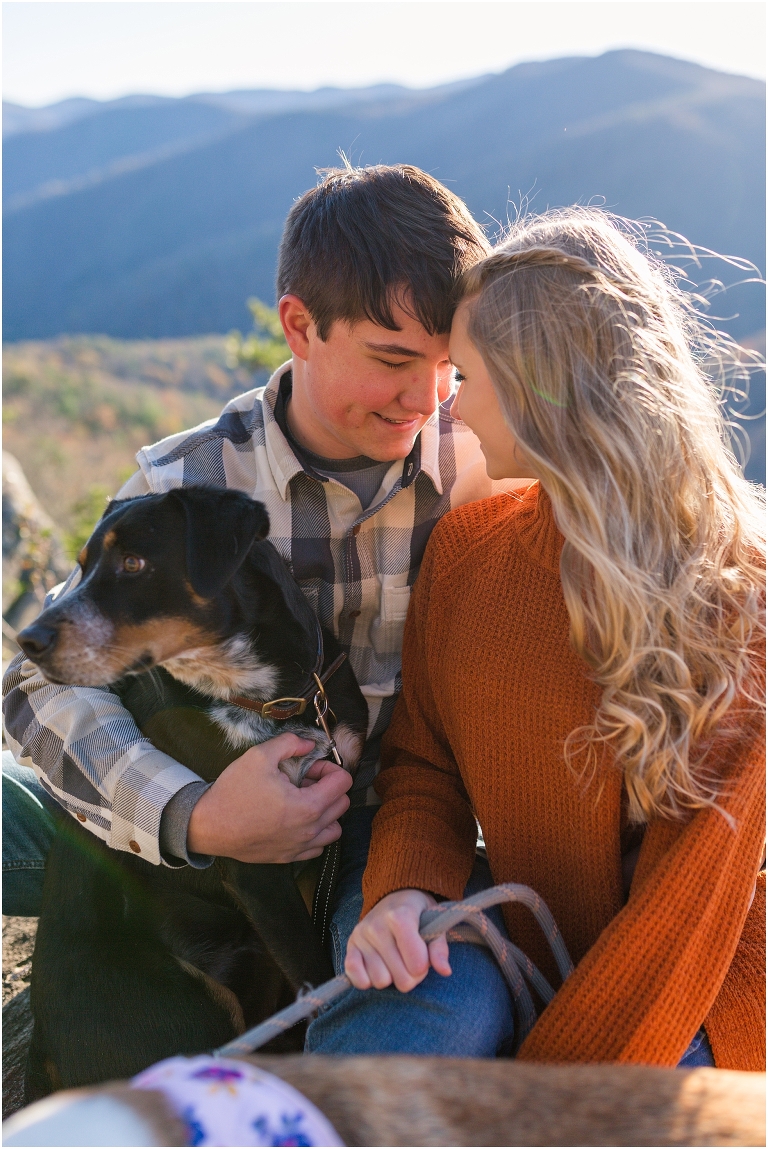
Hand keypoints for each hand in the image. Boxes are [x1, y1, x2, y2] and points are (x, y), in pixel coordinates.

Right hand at [187, 733, 351, 862]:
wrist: (208, 825)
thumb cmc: (233, 791)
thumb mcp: (259, 756)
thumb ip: (290, 743)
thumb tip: (309, 744)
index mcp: (308, 806)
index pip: (343, 782)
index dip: (328, 768)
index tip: (308, 767)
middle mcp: (310, 830)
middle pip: (343, 804)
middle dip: (327, 787)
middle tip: (303, 780)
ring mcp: (300, 847)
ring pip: (335, 829)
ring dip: (326, 812)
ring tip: (302, 801)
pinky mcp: (288, 857)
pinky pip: (318, 847)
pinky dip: (315, 833)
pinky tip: (295, 820)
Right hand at [345, 888, 451, 991]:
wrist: (393, 897)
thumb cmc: (418, 913)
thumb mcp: (434, 923)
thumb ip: (439, 947)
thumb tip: (445, 970)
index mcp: (400, 916)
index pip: (417, 963)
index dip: (424, 967)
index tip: (424, 956)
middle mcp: (377, 926)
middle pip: (401, 979)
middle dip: (410, 976)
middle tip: (410, 961)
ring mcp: (361, 936)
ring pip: (380, 981)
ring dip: (390, 977)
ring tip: (394, 961)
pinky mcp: (350, 946)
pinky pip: (356, 978)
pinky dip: (367, 980)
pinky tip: (377, 968)